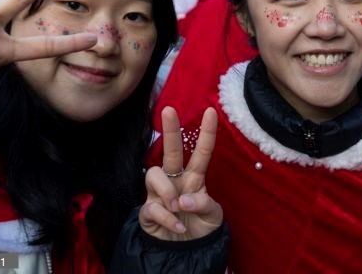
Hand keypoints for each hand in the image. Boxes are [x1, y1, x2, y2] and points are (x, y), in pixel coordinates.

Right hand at [140, 106, 222, 240]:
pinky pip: (151, 206)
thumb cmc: (200, 227)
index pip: (201, 152)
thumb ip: (204, 205)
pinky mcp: (148, 211)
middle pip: (171, 151)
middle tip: (169, 110)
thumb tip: (183, 199)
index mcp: (195, 178)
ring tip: (177, 207)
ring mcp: (159, 194)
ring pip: (154, 174)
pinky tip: (177, 226)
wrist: (186, 252)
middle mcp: (176, 180)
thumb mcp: (213, 216)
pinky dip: (166, 218)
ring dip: (167, 191)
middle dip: (171, 130)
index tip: (212, 111)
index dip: (207, 132)